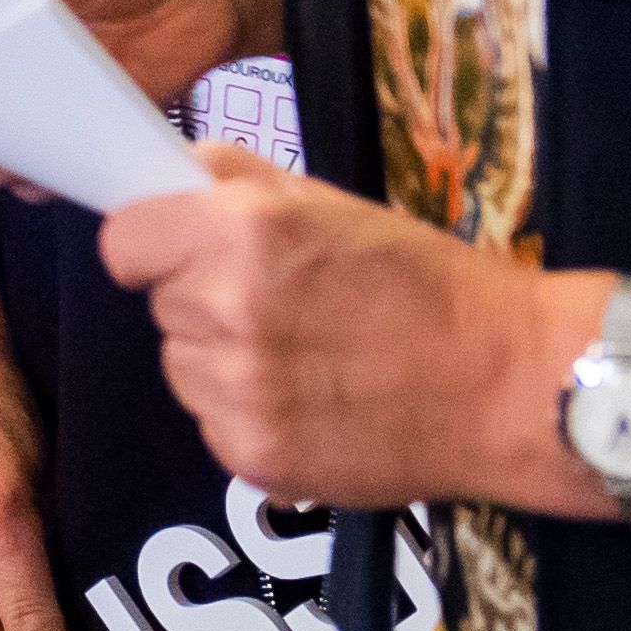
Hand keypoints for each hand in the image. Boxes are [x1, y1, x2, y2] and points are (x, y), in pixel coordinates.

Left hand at [97, 142, 541, 505]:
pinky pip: (214, 424)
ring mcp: (239, 392)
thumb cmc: (428, 285)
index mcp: (242, 232)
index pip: (122, 241)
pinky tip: (314, 400)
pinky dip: (248, 415)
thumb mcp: (331, 203)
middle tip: (280, 302)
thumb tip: (172, 173)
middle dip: (202, 299)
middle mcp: (230, 310)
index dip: (147, 244)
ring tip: (305, 354)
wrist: (508, 385)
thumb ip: (239, 182)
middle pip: (160, 305)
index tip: (170, 252)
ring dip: (221, 361)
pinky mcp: (255, 457)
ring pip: (182, 368)